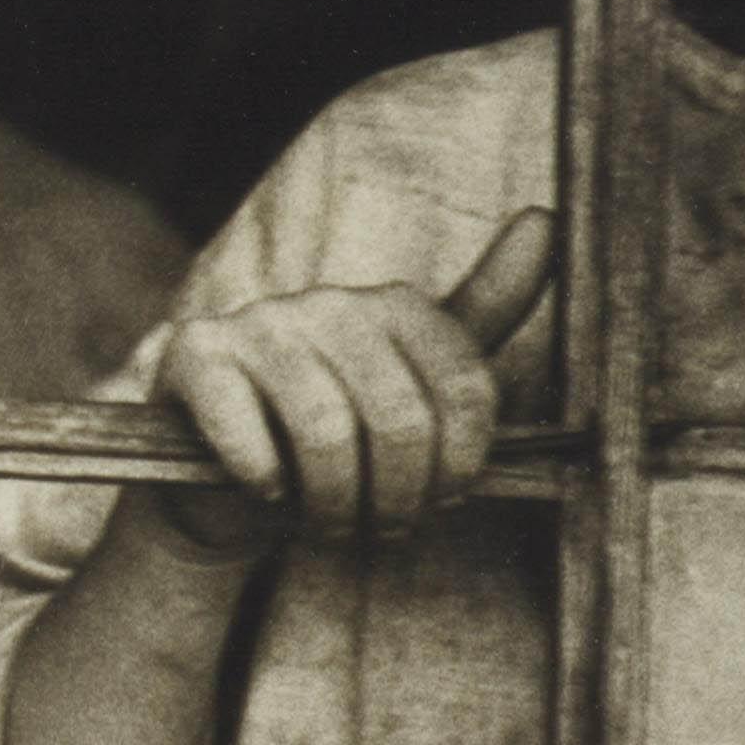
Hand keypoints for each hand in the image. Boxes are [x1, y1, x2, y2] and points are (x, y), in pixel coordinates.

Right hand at [152, 206, 554, 553]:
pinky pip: (248, 435)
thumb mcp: (419, 385)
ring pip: (326, 432)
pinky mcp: (197, 357)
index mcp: (397, 308)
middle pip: (401, 419)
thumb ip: (486, 316)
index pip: (465, 391)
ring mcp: (261, 324)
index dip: (459, 467)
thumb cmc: (338, 440)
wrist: (224, 481)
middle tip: (381, 525)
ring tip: (330, 522)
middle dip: (397, 497)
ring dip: (334, 504)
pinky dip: (265, 484)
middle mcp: (331, 303)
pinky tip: (267, 492)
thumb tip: (547, 219)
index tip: (440, 500)